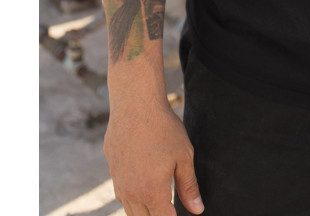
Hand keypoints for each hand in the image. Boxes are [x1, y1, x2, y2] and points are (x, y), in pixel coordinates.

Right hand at [104, 96, 203, 215]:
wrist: (136, 104)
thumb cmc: (164, 128)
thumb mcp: (184, 156)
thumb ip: (189, 186)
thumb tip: (197, 210)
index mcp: (152, 192)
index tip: (179, 212)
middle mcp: (131, 193)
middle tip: (169, 207)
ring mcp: (118, 182)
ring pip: (130, 210)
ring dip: (144, 210)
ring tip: (158, 200)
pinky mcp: (111, 170)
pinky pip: (121, 193)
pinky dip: (132, 196)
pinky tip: (142, 184)